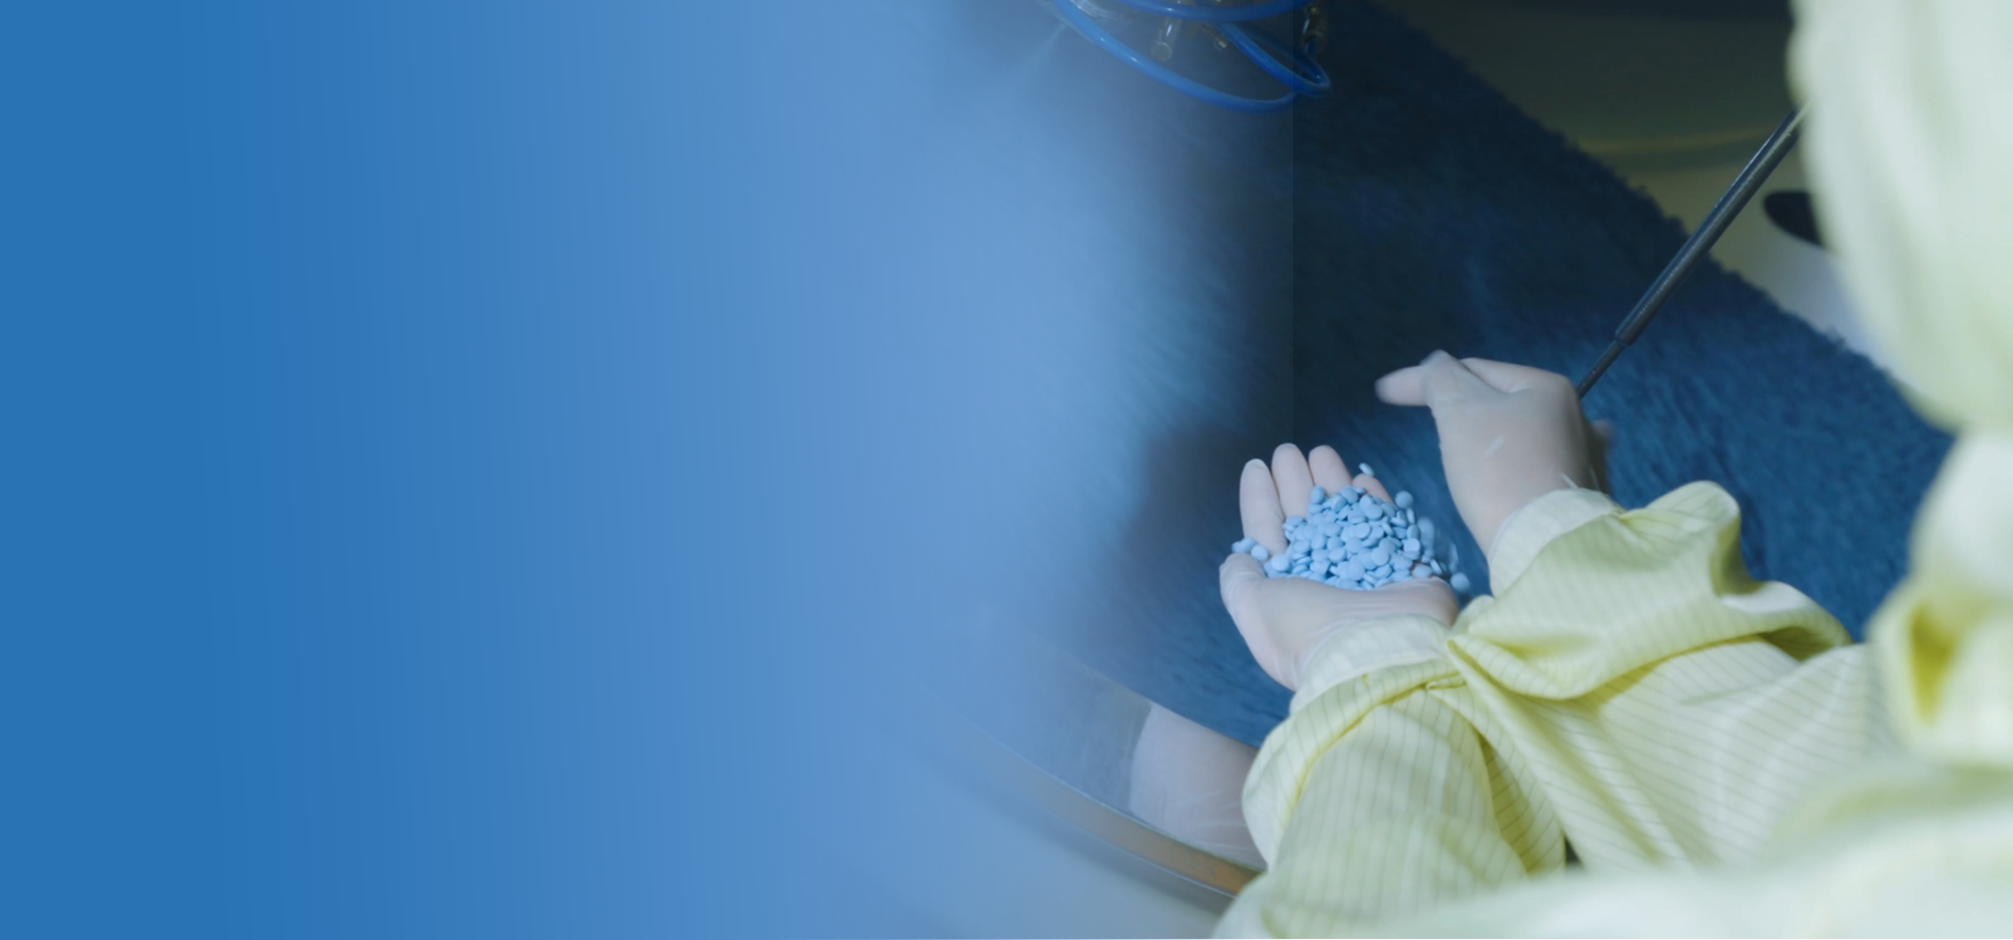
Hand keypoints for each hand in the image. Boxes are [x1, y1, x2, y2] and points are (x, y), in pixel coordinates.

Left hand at [1220, 444, 1458, 690]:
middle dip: (1294, 484)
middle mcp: (1323, 581)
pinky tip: (1361, 478)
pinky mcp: (1404, 566)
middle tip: (1288, 451)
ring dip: (1331, 483)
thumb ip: (1240, 579)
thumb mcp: (1254, 606)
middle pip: (1305, 521)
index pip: (1267, 536)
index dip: (1260, 501)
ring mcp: (1365, 572)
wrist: (1381, 650)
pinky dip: (1373, 502)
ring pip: (1343, 517)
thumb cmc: (1309, 628)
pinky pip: (1385, 526)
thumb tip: (1240, 558)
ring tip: (1321, 451)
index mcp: (1286, 592)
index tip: (1255, 467)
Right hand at [1375, 351, 1608, 560]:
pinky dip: (1523, 461)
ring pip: (1521, 433)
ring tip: (1471, 450)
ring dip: (1494, 435)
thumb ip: (1440, 377)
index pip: (1472, 371)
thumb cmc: (1498, 471)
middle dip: (1463, 409)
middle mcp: (1575, 413)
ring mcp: (1586, 452)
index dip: (1425, 380)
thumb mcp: (1459, 412)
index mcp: (1546, 386)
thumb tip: (1435, 365)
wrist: (1545, 544)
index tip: (1384, 393)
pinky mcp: (1584, 490)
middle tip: (1432, 426)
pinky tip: (1526, 465)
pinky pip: (1543, 463)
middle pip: (1499, 401)